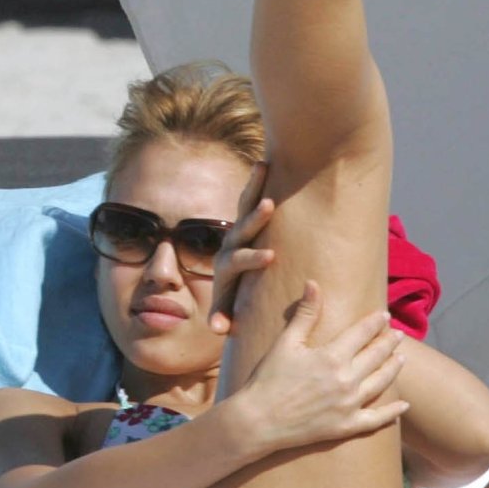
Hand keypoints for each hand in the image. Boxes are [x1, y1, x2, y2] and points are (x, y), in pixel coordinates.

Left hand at [209, 161, 275, 333]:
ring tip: (263, 166)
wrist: (229, 287)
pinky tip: (267, 159)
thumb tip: (218, 328)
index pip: (236, 260)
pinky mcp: (246, 219)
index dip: (251, 258)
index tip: (270, 256)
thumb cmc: (234, 305)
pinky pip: (250, 197)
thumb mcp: (227, 313)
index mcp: (225, 268)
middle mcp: (229, 245)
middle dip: (254, 218)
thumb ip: (223, 318)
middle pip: (239, 228)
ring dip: (253, 187)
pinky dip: (258, 181)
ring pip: (244, 205)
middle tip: (270, 205)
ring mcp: (237, 230)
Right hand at [233, 281, 408, 454]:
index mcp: (332, 356)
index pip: (362, 333)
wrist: (258, 421)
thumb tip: (314, 283)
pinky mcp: (346, 426)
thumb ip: (306, 313)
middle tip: (399, 334)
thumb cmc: (269, 378)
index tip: (384, 316)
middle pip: (376, 356)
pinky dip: (392, 412)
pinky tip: (404, 406)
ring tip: (402, 358)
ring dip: (394, 368)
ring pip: (381, 382)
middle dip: (389, 343)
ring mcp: (349, 405)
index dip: (375, 323)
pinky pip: (376, 419)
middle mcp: (346, 380)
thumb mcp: (286, 342)